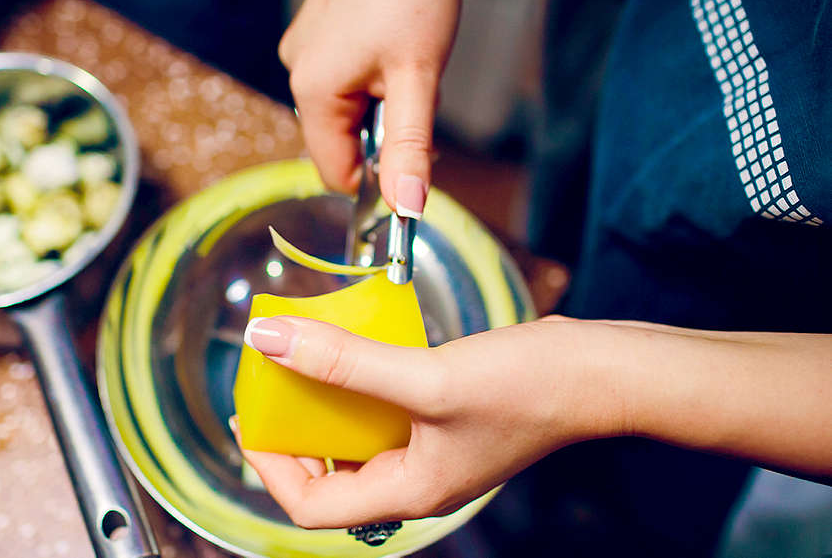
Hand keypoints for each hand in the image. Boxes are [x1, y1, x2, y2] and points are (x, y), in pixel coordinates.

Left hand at [232, 315, 621, 527]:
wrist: (599, 372)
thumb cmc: (528, 387)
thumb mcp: (425, 376)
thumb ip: (344, 363)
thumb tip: (269, 344)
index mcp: (407, 493)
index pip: (311, 507)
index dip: (271, 467)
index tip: (252, 416)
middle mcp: (414, 481)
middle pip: (328, 475)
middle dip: (292, 431)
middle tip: (271, 383)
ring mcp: (430, 451)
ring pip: (354, 440)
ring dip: (325, 403)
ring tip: (303, 360)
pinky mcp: (443, 419)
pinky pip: (384, 412)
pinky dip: (360, 385)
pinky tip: (354, 349)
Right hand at [279, 0, 461, 216]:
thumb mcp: (418, 80)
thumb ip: (409, 147)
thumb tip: (407, 208)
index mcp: (313, 91)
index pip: (336, 172)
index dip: (376, 175)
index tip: (413, 152)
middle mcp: (298, 73)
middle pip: (342, 140)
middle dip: (383, 130)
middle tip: (416, 88)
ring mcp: (304, 51)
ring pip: (346, 109)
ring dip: (381, 101)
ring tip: (407, 58)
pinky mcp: (316, 34)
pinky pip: (344, 78)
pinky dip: (373, 76)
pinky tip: (394, 44)